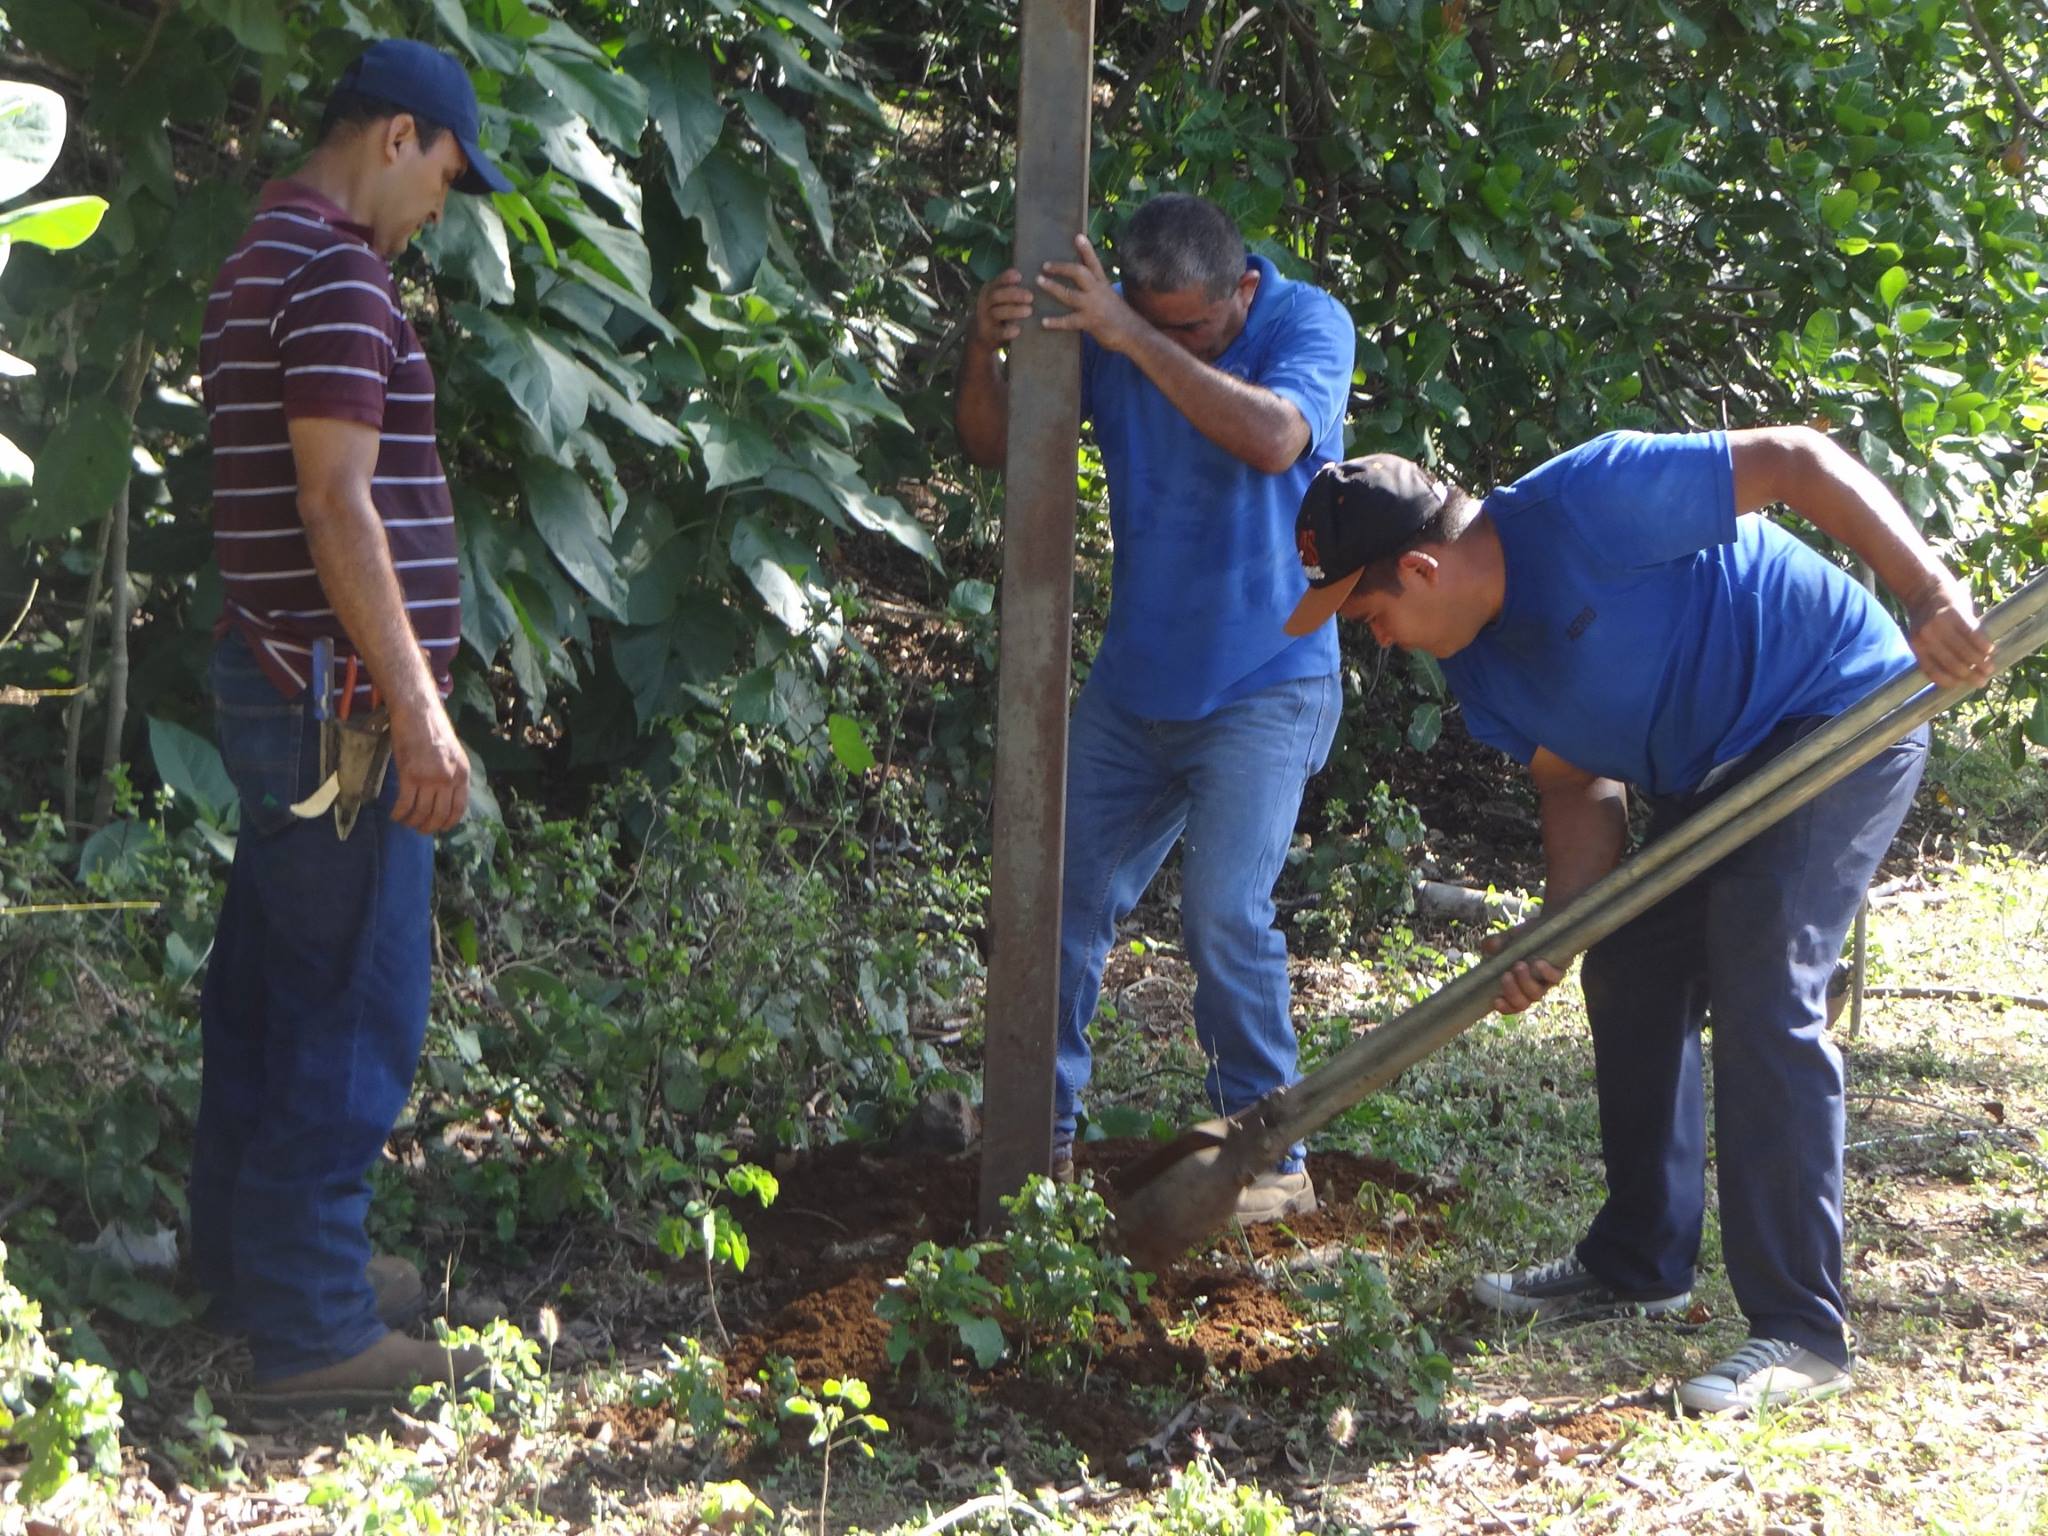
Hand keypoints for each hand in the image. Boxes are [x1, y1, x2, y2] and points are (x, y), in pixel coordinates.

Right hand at [387, 694, 469, 834]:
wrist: (417, 712)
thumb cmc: (433, 730)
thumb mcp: (452, 754)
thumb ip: (451, 775)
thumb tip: (445, 797)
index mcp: (462, 774)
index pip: (459, 808)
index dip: (448, 823)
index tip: (440, 829)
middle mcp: (448, 779)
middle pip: (439, 814)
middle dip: (428, 827)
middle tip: (419, 829)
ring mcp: (429, 778)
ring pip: (421, 812)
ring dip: (412, 822)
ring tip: (405, 822)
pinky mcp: (409, 775)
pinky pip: (405, 804)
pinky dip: (399, 814)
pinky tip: (395, 815)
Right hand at [970, 268, 1035, 351]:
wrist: (983, 334)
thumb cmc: (1000, 310)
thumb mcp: (1002, 297)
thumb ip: (1012, 288)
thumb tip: (1037, 276)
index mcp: (989, 290)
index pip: (997, 281)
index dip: (1006, 278)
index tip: (1019, 276)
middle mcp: (985, 303)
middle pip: (997, 296)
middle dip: (1014, 295)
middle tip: (1030, 297)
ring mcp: (986, 319)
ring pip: (997, 313)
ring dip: (1013, 311)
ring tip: (1029, 311)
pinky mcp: (989, 334)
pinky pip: (998, 332)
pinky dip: (1007, 331)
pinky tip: (1017, 330)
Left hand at [1036, 235, 1146, 353]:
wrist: (1133, 333)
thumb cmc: (1119, 315)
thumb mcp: (1109, 295)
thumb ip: (1096, 287)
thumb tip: (1083, 280)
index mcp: (1102, 283)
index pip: (1094, 263)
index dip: (1086, 250)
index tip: (1078, 236)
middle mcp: (1097, 291)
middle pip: (1079, 273)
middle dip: (1062, 267)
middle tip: (1045, 265)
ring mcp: (1093, 306)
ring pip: (1069, 294)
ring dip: (1053, 287)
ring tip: (1039, 281)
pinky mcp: (1089, 322)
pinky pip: (1069, 321)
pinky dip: (1056, 322)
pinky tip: (1044, 322)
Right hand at [1479, 924, 1565, 1015]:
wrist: (1550, 928)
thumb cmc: (1526, 937)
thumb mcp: (1508, 939)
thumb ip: (1496, 943)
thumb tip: (1488, 946)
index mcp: (1517, 986)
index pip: (1511, 1005)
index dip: (1505, 1007)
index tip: (1496, 1000)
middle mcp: (1532, 989)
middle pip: (1523, 1004)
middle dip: (1512, 992)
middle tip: (1505, 975)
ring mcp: (1546, 982)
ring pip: (1536, 994)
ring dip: (1525, 982)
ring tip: (1519, 965)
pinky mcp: (1560, 971)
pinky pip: (1555, 978)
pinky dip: (1546, 972)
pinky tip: (1538, 963)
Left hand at [1903, 569, 1994, 688]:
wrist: (1923, 587)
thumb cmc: (1928, 616)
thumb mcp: (1923, 635)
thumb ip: (1935, 651)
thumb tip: (1956, 673)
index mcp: (1916, 645)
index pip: (1933, 670)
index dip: (1949, 681)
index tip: (1962, 685)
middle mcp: (1927, 637)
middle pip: (1952, 663)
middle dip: (1969, 675)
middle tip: (1982, 680)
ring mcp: (1940, 625)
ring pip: (1965, 650)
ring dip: (1980, 662)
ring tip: (1990, 667)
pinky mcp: (1955, 613)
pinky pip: (1973, 633)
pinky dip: (1983, 643)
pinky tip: (1990, 649)